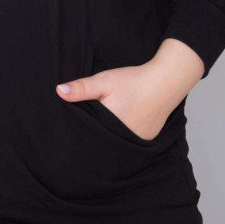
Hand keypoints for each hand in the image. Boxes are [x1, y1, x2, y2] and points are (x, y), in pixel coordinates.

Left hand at [56, 64, 173, 139]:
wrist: (165, 81)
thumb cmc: (133, 81)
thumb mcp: (104, 81)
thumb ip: (81, 88)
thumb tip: (59, 91)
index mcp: (109, 126)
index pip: (88, 136)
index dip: (80, 134)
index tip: (71, 135)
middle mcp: (123, 138)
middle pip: (102, 141)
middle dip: (93, 138)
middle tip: (85, 135)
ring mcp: (136, 141)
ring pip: (116, 143)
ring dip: (108, 139)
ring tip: (100, 133)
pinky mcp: (146, 139)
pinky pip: (129, 142)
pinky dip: (122, 137)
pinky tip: (118, 129)